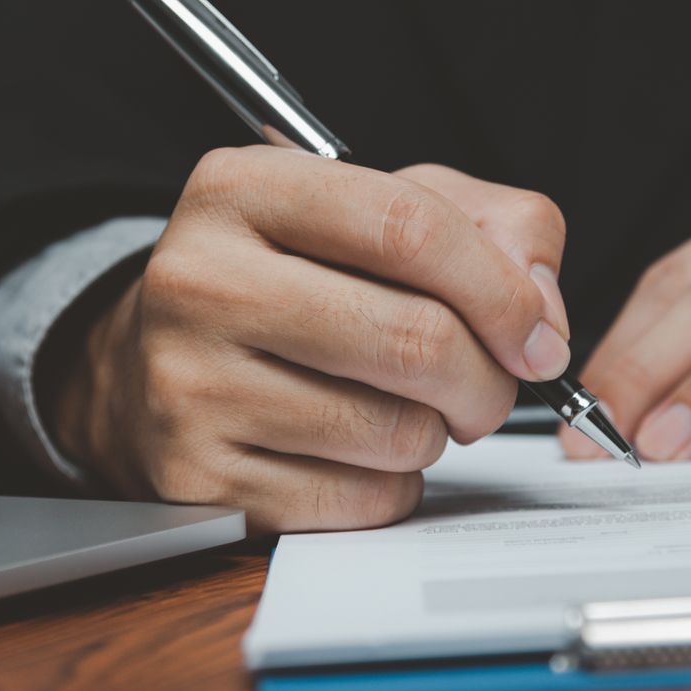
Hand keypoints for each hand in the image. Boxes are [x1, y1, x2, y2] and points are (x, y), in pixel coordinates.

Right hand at [46, 148, 570, 532]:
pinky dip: (391, 486)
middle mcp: (198, 281)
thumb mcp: (377, 208)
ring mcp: (187, 386)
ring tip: (408, 409)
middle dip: (488, 378)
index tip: (538, 331)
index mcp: (241, 189)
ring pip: (395, 432)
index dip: (502, 289)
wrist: (150, 360)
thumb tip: (540, 309)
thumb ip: (486, 224)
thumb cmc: (289, 277)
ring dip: (438, 433)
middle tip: (492, 386)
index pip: (410, 227)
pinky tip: (360, 453)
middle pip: (414, 339)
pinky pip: (359, 501)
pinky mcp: (198, 480)